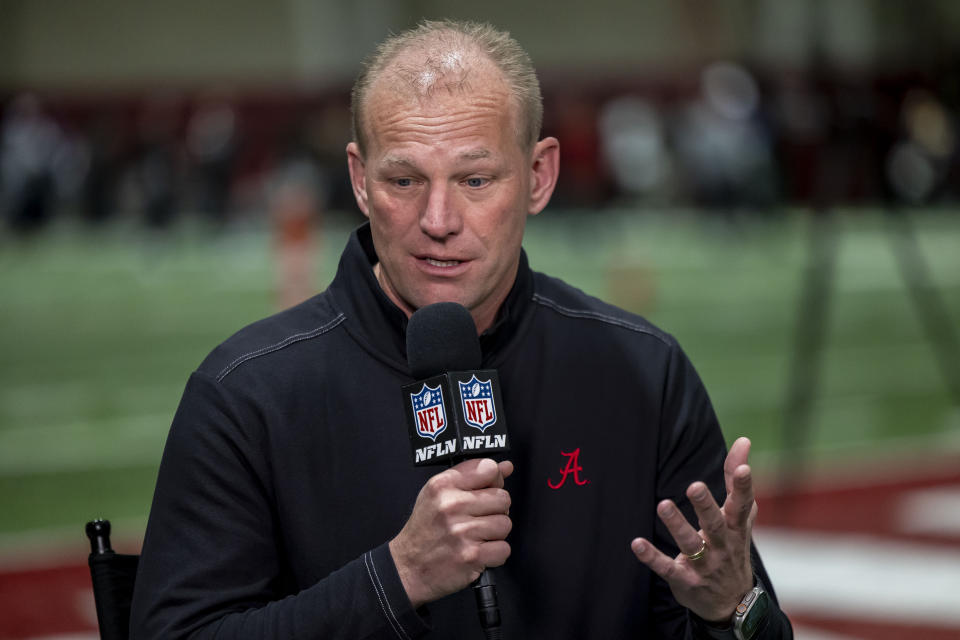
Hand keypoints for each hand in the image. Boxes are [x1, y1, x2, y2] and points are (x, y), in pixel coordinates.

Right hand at [390, 458, 512, 606]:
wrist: (408, 568)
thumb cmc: (425, 530)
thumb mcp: (438, 494)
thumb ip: (472, 476)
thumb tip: (506, 466)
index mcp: (443, 485)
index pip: (488, 468)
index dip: (494, 480)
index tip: (486, 490)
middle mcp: (451, 505)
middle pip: (503, 498)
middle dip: (495, 510)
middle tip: (478, 518)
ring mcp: (462, 531)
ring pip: (505, 523)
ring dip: (495, 533)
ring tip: (476, 536)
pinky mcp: (471, 556)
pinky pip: (504, 549)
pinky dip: (495, 553)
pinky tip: (479, 552)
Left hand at [631, 437, 756, 621]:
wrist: (733, 602)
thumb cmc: (733, 546)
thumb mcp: (739, 516)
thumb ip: (735, 480)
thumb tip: (743, 440)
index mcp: (735, 528)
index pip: (742, 505)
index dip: (743, 487)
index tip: (744, 468)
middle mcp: (722, 546)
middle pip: (714, 525)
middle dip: (705, 506)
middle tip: (694, 486)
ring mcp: (704, 565)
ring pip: (690, 545)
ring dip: (676, 526)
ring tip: (663, 505)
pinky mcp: (684, 580)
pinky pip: (667, 568)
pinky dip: (651, 557)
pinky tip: (636, 543)